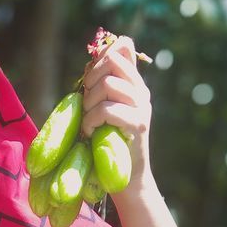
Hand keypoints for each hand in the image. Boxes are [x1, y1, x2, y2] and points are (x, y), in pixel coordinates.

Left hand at [79, 33, 154, 197]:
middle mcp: (141, 92)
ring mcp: (141, 107)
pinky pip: (108, 109)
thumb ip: (101, 86)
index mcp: (134, 84)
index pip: (123, 48)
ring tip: (88, 121)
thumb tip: (92, 59)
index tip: (89, 81)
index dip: (101, 57)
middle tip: (85, 104)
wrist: (128, 178)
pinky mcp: (138, 125)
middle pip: (112, 62)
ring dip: (89, 103)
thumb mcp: (104, 109)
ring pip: (108, 85)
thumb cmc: (109, 143)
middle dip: (90, 80)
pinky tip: (91, 131)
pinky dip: (92, 120)